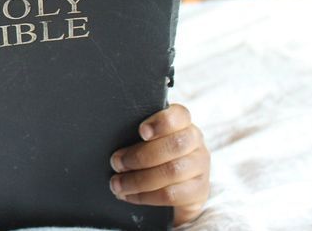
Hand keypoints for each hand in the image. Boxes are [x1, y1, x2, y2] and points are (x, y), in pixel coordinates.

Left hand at [109, 103, 209, 225]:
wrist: (174, 191)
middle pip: (176, 145)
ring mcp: (200, 168)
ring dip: (139, 179)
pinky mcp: (198, 192)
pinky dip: (145, 196)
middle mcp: (196, 144)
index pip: (180, 115)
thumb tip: (111, 139)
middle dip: (141, 155)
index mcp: (183, 125)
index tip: (141, 131)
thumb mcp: (146, 142)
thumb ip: (137, 136)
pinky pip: (171, 195)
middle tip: (116, 163)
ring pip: (173, 171)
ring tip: (117, 184)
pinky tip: (130, 196)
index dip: (162, 122)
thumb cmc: (153, 158)